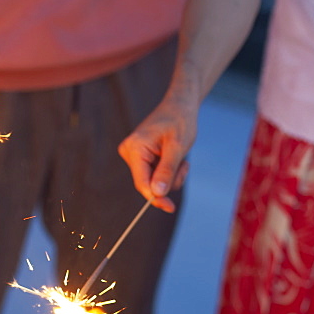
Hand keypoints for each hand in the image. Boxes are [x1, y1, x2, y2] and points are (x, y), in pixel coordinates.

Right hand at [118, 92, 197, 212]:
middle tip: (184, 166)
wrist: (180, 105)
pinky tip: (175, 158)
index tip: (170, 207)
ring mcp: (133, 155)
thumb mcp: (178, 147)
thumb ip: (166, 171)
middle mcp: (129, 152)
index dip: (155, 197)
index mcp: (135, 148)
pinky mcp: (140, 157)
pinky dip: (168, 171)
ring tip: (181, 159)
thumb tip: (157, 193)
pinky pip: (154, 174)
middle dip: (168, 180)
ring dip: (171, 175)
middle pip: (147, 183)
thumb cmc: (180, 121)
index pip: (142, 182)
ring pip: (153, 181)